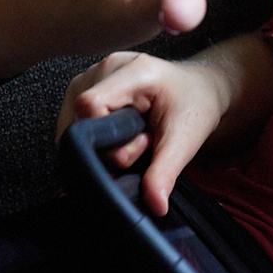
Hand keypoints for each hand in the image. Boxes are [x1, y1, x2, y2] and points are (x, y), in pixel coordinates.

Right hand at [57, 49, 228, 214]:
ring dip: (101, 142)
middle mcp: (106, 67)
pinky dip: (96, 138)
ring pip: (73, 125)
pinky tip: (120, 133)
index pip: (90, 106)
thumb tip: (153, 205)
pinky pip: (75, 123)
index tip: (140, 145)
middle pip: (78, 120)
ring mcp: (92, 75)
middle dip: (108, 145)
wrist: (199, 90)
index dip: (107, 138)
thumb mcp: (186, 140)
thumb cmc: (195, 105)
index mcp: (133, 70)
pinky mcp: (85, 88)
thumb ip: (165, 172)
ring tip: (134, 136)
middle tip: (143, 142)